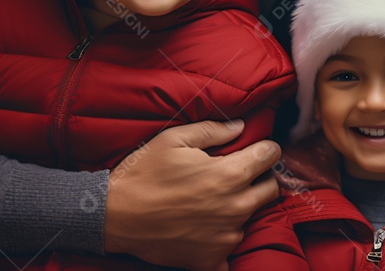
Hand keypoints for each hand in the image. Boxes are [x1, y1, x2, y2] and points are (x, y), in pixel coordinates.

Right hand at [104, 119, 280, 270]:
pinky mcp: (211, 259)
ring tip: (211, 202)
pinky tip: (206, 232)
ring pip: (251, 218)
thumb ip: (213, 130)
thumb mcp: (175, 139)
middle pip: (270, 189)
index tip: (256, 149)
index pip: (271, 156)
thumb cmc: (144, 173)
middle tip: (236, 176)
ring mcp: (225, 237)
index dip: (264, 149)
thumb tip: (241, 126)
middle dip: (259, 178)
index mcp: (230, 175)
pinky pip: (230, 253)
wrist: (113, 216)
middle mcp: (235, 207)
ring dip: (239, 209)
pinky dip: (222, 242)